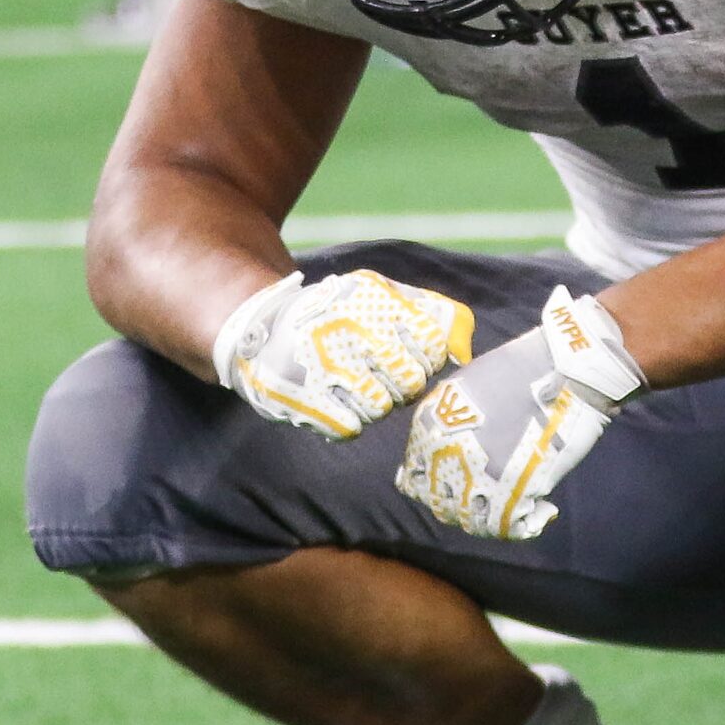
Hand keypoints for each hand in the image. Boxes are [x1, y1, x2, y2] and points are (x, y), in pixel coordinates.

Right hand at [214, 268, 473, 438]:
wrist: (260, 331)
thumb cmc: (338, 316)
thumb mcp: (382, 297)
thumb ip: (433, 314)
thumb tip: (464, 352)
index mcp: (370, 299)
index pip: (431, 344)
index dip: (426, 357)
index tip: (408, 353)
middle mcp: (347, 328)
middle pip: (410, 382)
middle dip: (401, 383)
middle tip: (378, 372)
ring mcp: (322, 365)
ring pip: (382, 408)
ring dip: (374, 402)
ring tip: (352, 384)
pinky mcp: (303, 399)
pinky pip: (350, 427)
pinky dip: (347, 419)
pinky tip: (333, 400)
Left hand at [397, 286, 644, 540]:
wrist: (563, 369)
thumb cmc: (521, 370)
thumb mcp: (465, 386)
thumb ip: (447, 420)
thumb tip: (441, 449)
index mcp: (429, 428)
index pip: (414, 479)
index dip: (440, 484)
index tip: (466, 481)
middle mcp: (445, 456)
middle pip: (442, 504)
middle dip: (467, 503)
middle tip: (497, 492)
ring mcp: (477, 476)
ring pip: (472, 521)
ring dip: (495, 517)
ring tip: (521, 503)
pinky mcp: (512, 492)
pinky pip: (508, 527)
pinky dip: (528, 523)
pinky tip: (544, 508)